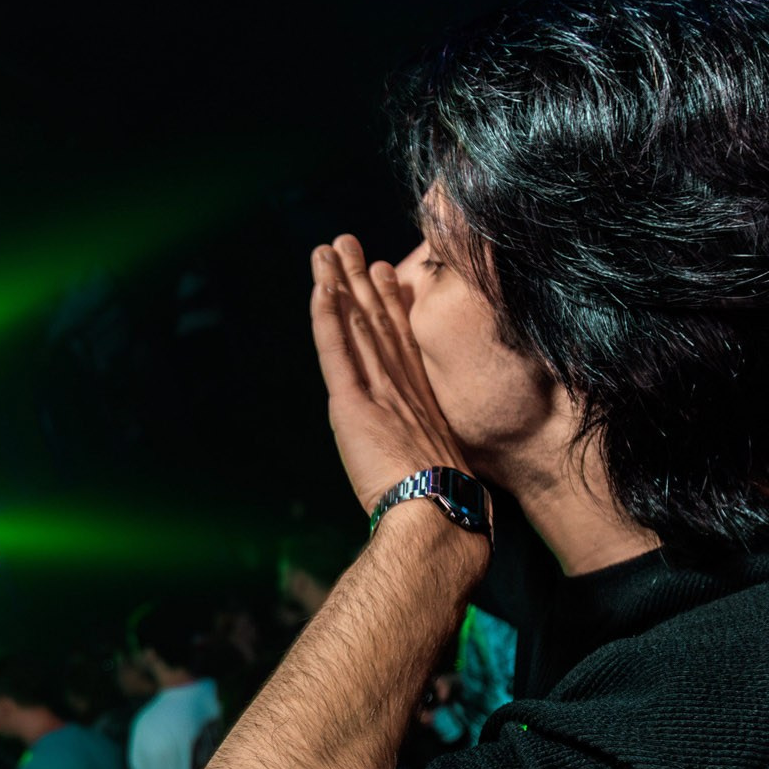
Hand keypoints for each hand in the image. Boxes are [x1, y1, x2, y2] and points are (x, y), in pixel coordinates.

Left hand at [310, 236, 471, 513]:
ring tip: (331, 248)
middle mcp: (405, 389)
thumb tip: (435, 478)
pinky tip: (320, 283)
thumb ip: (433, 464)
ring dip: (342, 284)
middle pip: (381, 324)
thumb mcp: (446, 481)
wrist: (440, 522)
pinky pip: (337, 349)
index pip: (404, 346)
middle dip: (365, 283)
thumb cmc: (449, 517)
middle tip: (351, 245)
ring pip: (358, 326)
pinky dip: (327, 314)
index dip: (394, 308)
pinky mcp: (356, 402)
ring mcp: (382, 391)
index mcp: (425, 407)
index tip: (388, 275)